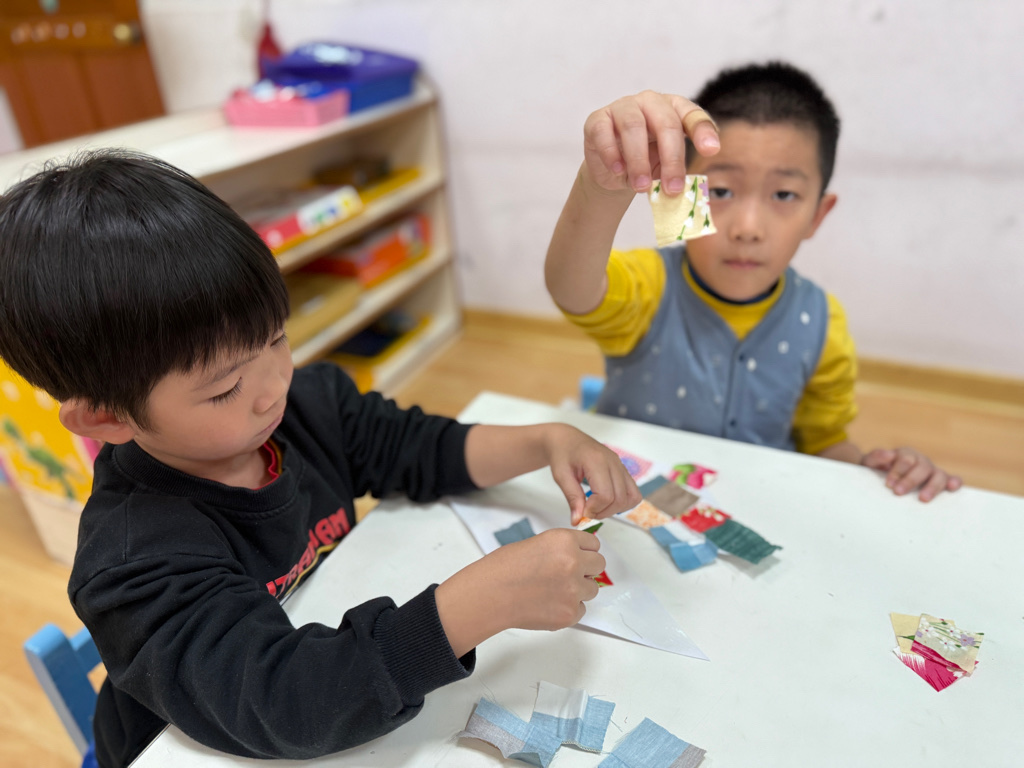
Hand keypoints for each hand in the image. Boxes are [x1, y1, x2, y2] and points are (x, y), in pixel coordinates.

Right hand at [435, 529, 605, 654]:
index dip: (584, 551)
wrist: (489, 595)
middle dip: (587, 569)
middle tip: (568, 574)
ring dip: (579, 590)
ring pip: (592, 589)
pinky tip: (548, 604)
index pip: (594, 544)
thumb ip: (562, 549)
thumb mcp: (536, 544)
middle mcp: (574, 563)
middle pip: (599, 565)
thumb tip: (580, 557)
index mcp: (564, 541)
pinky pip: (581, 610)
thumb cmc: (504, 568)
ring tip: (553, 590)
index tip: (579, 556)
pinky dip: (569, 608)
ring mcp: (574, 590)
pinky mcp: (569, 613)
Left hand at [543, 424, 641, 524]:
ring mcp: (620, 465)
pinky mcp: (622, 469)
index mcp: (596, 461)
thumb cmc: (562, 454)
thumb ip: (572, 498)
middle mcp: (613, 462)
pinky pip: (632, 492)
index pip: (605, 495)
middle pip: (620, 498)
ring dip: (616, 509)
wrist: (567, 439)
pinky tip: (605, 502)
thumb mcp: (561, 476)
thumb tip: (578, 520)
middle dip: (604, 512)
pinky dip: (623, 502)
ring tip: (597, 508)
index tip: (581, 513)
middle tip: (587, 513)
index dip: (594, 509)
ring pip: (631, 497)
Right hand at [582, 90, 719, 195]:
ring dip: (639, 160)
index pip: (692, 114)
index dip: (702, 131)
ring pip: (633, 126)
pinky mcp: (597, 119)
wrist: (613, 170)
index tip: (711, 150)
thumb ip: (676, 171)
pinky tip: (618, 171)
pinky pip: (604, 132)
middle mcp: (650, 102)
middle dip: (671, 158)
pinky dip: (612, 154)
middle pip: (665, 123)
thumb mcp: (666, 166)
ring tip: (641, 187)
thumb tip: (682, 190)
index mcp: (673, 108)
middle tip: (672, 188)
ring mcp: (622, 107)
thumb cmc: (645, 163)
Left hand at [861, 447, 962, 501]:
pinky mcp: (941, 480)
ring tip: (923, 499)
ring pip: (938, 474)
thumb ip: (876, 457)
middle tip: (898, 492)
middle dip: (911, 480)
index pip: (905, 460)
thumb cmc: (877, 469)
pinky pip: (952, 479)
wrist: (881, 474)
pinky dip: (954, 482)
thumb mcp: (871, 462)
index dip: (898, 471)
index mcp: (905, 454)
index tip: (889, 484)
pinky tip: (953, 487)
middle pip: (922, 467)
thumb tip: (888, 455)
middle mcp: (921, 461)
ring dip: (932, 486)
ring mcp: (932, 470)